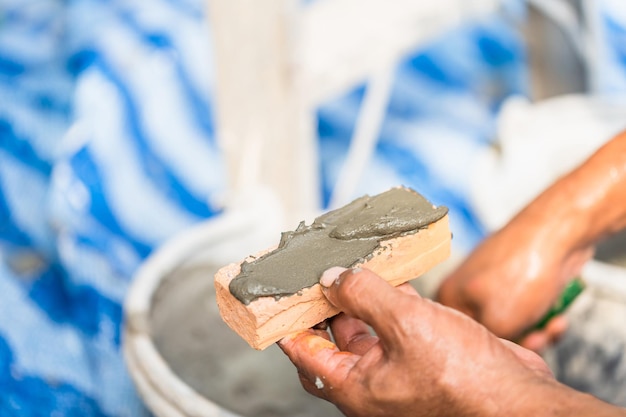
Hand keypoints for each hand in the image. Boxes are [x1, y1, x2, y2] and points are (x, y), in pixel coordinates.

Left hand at [279, 267, 559, 416]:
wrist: (520, 401)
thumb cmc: (467, 383)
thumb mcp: (406, 325)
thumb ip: (364, 296)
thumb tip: (333, 278)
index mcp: (355, 386)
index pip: (304, 351)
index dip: (285, 321)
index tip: (274, 297)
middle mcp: (372, 380)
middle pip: (331, 337)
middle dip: (322, 303)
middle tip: (312, 272)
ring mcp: (399, 367)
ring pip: (365, 326)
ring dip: (357, 294)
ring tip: (348, 263)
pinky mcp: (424, 354)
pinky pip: (397, 322)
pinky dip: (390, 296)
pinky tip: (391, 272)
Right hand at [439, 130, 625, 349]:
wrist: (556, 234)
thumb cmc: (522, 271)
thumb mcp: (499, 323)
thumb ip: (490, 346)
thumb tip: (492, 354)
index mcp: (448, 296)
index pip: (458, 341)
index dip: (487, 353)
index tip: (512, 353)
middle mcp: (464, 289)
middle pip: (488, 335)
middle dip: (519, 342)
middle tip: (536, 337)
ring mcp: (490, 283)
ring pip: (511, 325)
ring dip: (535, 331)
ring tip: (551, 325)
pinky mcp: (515, 280)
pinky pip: (525, 312)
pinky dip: (542, 318)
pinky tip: (556, 317)